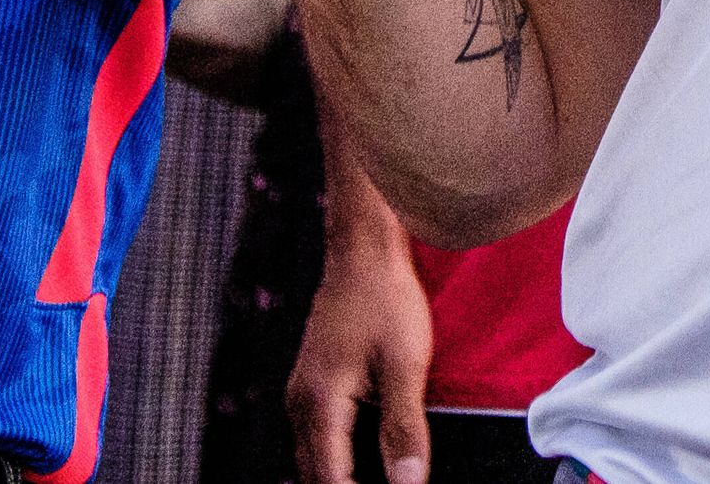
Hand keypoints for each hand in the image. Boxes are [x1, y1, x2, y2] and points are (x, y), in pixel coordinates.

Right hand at [289, 228, 434, 483]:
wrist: (364, 249)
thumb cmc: (387, 298)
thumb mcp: (406, 364)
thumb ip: (404, 429)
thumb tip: (409, 483)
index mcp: (320, 404)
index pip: (332, 481)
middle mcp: (300, 404)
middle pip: (315, 476)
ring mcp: (301, 393)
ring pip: (312, 459)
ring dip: (337, 479)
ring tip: (378, 478)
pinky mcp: (311, 384)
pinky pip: (316, 438)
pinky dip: (335, 459)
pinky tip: (362, 464)